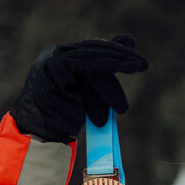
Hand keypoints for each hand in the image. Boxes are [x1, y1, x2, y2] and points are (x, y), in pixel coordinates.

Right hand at [10, 35, 148, 142]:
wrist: (41, 137)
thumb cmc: (65, 119)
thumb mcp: (90, 93)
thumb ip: (105, 73)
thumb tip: (128, 48)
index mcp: (60, 58)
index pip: (93, 51)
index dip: (116, 53)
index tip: (139, 62)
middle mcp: (54, 55)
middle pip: (93, 50)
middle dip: (120, 56)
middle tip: (143, 64)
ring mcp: (51, 60)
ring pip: (90, 58)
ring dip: (114, 69)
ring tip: (133, 77)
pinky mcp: (53, 69)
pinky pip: (83, 63)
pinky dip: (104, 69)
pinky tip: (122, 73)